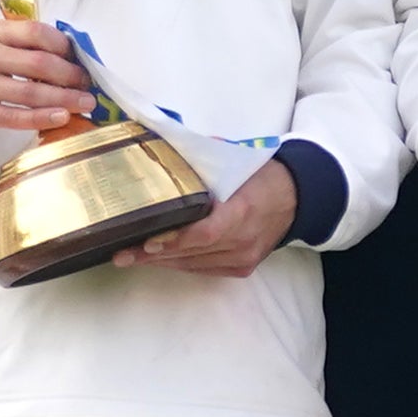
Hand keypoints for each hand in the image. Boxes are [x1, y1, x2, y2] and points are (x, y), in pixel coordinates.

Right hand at [0, 17, 94, 140]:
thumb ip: (10, 37)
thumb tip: (57, 47)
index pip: (35, 33)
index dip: (62, 45)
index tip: (78, 56)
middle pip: (39, 64)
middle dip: (70, 75)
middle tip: (88, 83)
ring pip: (30, 93)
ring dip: (64, 99)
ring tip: (85, 103)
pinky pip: (12, 116)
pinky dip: (40, 117)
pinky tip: (60, 117)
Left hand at [113, 157, 298, 276]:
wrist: (296, 197)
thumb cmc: (261, 175)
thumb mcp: (235, 162)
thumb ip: (202, 159)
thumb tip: (163, 147)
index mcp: (242, 210)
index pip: (206, 233)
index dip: (176, 241)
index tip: (148, 241)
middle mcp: (243, 240)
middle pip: (193, 253)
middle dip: (154, 255)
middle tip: (121, 253)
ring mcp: (244, 258)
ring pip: (195, 264)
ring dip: (162, 262)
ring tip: (130, 258)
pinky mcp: (242, 268)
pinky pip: (204, 269)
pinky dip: (181, 263)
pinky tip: (158, 259)